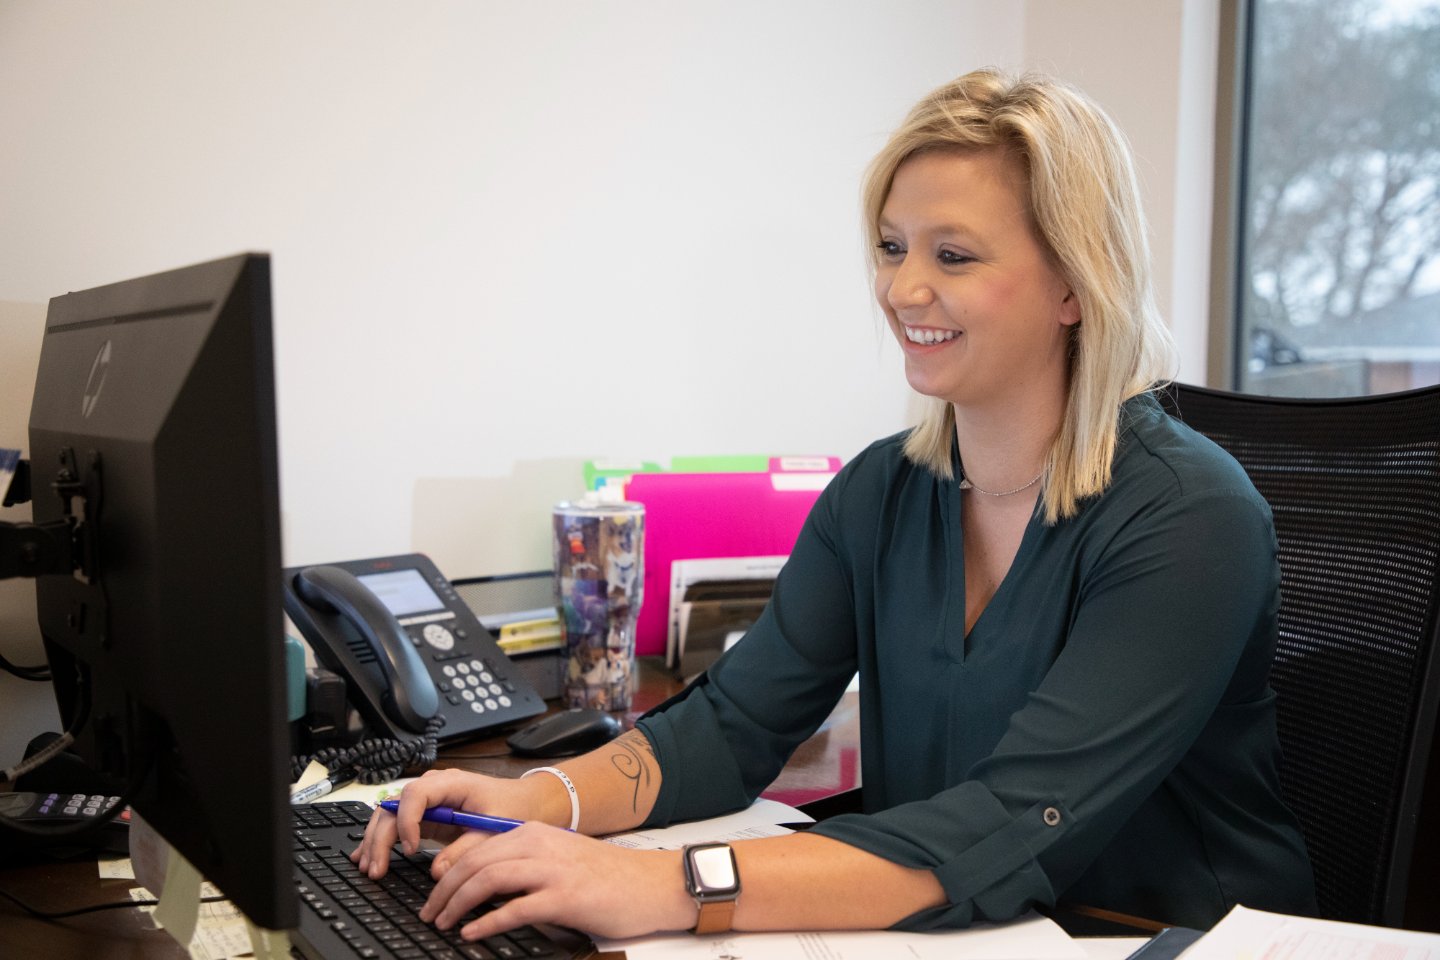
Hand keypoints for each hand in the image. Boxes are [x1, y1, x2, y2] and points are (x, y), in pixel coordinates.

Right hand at [350, 768, 543, 878]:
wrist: (522, 803)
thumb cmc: (510, 809)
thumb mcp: (493, 830)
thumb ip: (467, 849)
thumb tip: (438, 870)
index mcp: (451, 783)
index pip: (415, 795)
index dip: (407, 821)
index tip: (410, 849)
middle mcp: (434, 788)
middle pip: (394, 806)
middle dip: (380, 837)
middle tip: (376, 868)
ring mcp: (427, 802)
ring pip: (389, 815)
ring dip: (375, 840)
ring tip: (368, 867)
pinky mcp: (425, 816)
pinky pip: (396, 824)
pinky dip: (380, 840)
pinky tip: (365, 857)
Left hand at [420, 823, 694, 939]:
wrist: (649, 885)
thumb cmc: (606, 877)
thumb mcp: (559, 859)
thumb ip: (524, 865)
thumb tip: (483, 886)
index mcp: (535, 834)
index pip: (477, 847)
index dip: (448, 871)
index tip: (433, 893)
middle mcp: (539, 845)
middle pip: (475, 862)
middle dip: (444, 890)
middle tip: (429, 913)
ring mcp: (552, 870)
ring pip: (488, 880)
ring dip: (458, 904)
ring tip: (443, 923)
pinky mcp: (565, 897)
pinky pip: (515, 908)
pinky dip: (487, 922)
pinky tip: (473, 933)